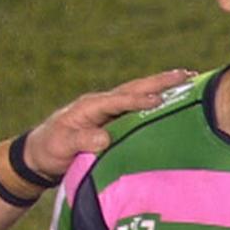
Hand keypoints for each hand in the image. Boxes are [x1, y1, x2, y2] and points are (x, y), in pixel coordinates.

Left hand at [24, 69, 193, 179]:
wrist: (39, 155)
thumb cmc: (48, 149)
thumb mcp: (60, 146)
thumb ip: (80, 141)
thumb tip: (104, 139)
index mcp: (89, 107)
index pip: (117, 101)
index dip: (137, 101)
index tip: (158, 100)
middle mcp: (101, 104)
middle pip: (134, 89)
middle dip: (160, 82)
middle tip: (188, 74)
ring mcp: (108, 110)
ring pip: (139, 94)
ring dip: (162, 86)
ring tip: (190, 79)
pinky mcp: (113, 120)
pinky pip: (138, 107)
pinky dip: (157, 100)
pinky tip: (174, 99)